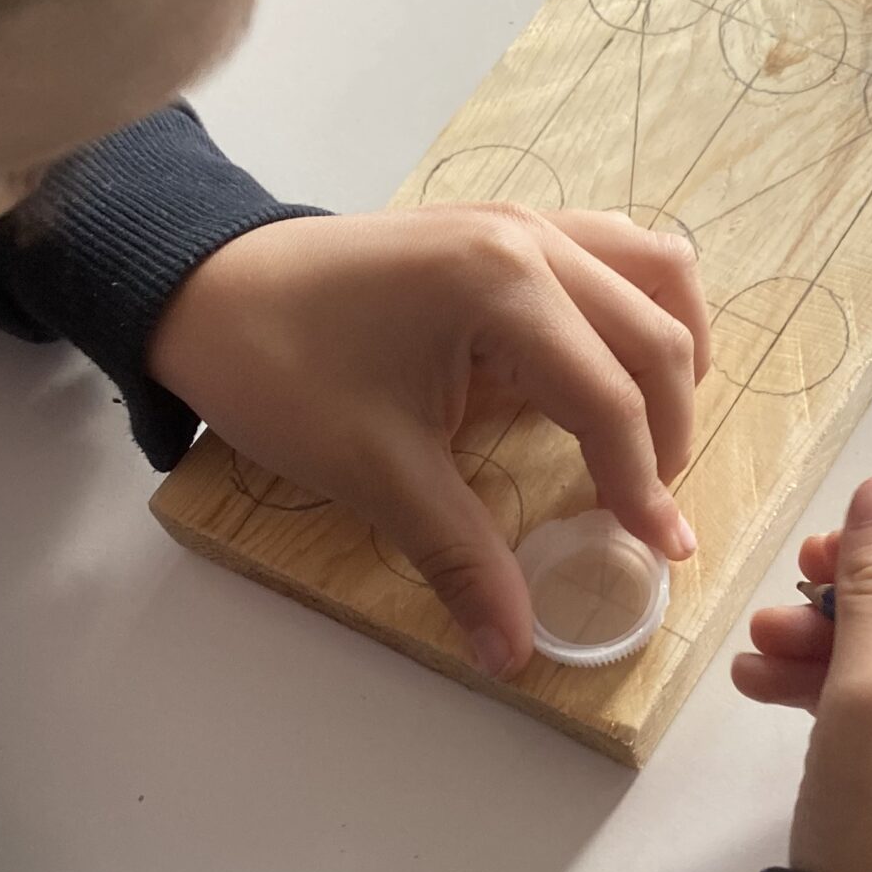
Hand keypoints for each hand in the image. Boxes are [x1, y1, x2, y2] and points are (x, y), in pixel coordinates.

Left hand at [149, 203, 708, 676]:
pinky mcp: (505, 224)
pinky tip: (620, 363)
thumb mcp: (374, 471)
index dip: (643, 484)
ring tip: (657, 430)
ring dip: (670, 352)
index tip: (663, 551)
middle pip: (653, 335)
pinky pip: (614, 250)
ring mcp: (521, 219)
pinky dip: (639, 305)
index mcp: (500, 286)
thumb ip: (462, 559)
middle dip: (668, 432)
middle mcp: (529, 238)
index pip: (609, 398)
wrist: (201, 291)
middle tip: (650, 510)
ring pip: (654, 273)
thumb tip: (513, 651)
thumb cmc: (278, 369)